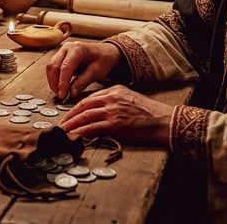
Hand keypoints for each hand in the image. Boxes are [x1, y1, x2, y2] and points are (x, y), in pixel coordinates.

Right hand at [45, 41, 120, 100]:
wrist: (106, 53)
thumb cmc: (103, 59)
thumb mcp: (96, 72)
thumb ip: (83, 82)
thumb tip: (71, 93)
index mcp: (77, 49)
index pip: (65, 67)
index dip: (62, 83)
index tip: (62, 94)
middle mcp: (67, 48)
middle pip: (53, 66)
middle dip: (54, 83)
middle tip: (61, 95)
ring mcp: (63, 51)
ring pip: (51, 67)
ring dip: (53, 81)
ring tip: (61, 92)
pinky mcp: (62, 57)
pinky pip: (54, 68)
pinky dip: (56, 79)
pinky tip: (62, 86)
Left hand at [59, 84, 173, 145]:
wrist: (164, 121)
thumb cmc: (150, 113)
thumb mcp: (130, 98)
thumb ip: (114, 100)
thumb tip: (99, 111)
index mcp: (115, 90)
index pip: (90, 97)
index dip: (77, 107)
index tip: (70, 114)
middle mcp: (111, 98)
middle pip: (84, 105)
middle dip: (70, 115)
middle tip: (62, 123)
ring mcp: (112, 110)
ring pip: (85, 116)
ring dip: (72, 124)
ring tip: (64, 131)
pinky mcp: (115, 124)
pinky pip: (92, 128)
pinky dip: (81, 132)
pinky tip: (74, 136)